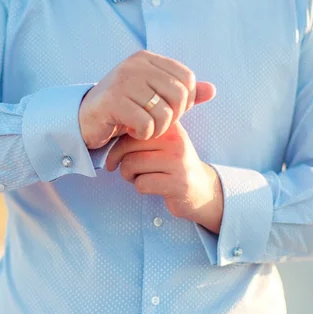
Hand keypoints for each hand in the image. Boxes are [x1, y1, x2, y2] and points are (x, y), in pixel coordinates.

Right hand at [79, 50, 215, 149]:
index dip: (186, 100)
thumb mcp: (154, 96)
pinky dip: (143, 134)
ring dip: (158, 129)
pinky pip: (146, 124)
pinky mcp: (113, 101)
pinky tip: (132, 131)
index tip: (170, 111)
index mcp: (147, 59)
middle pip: (179, 95)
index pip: (187, 78)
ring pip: (164, 112)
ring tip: (145, 128)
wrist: (86, 119)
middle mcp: (135, 65)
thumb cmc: (124, 107)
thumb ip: (182, 93)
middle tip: (157, 124)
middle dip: (173, 116)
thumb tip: (212, 90)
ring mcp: (123, 81)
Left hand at [105, 121, 223, 233]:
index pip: (131, 127)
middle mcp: (175, 140)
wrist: (201, 188)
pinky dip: (140, 187)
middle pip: (128, 145)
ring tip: (139, 176)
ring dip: (129, 175)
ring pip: (131, 164)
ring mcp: (178, 162)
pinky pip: (142, 183)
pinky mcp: (178, 184)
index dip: (118, 142)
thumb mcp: (163, 140)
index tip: (118, 152)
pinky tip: (151, 186)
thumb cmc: (172, 163)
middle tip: (125, 167)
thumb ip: (143, 131)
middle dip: (119, 159)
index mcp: (169, 125)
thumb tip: (111, 128)